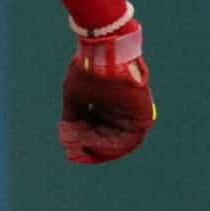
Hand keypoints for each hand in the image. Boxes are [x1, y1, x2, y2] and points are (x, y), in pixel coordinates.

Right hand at [60, 16, 153, 163]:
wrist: (105, 56)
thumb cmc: (88, 72)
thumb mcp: (74, 96)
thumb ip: (73, 116)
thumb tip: (66, 135)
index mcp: (104, 104)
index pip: (95, 130)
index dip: (82, 141)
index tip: (70, 149)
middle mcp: (118, 111)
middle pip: (106, 138)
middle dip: (90, 148)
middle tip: (75, 154)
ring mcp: (131, 114)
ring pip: (117, 142)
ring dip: (100, 149)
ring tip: (83, 149)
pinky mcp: (142, 117)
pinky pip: (130, 139)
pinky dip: (114, 146)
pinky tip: (96, 146)